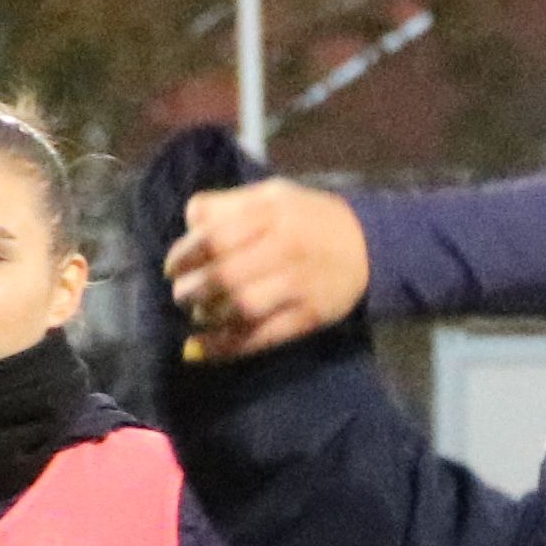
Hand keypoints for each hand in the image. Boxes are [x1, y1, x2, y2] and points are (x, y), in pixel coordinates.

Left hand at [163, 178, 371, 362]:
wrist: (372, 244)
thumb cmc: (309, 219)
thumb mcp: (273, 196)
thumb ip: (229, 204)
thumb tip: (190, 221)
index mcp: (272, 215)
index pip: (215, 238)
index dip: (184, 256)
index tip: (173, 268)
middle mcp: (286, 249)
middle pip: (225, 275)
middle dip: (191, 290)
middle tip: (182, 294)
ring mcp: (300, 285)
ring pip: (241, 308)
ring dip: (207, 316)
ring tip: (198, 313)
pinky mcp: (309, 316)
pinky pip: (261, 337)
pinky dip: (225, 347)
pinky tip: (199, 349)